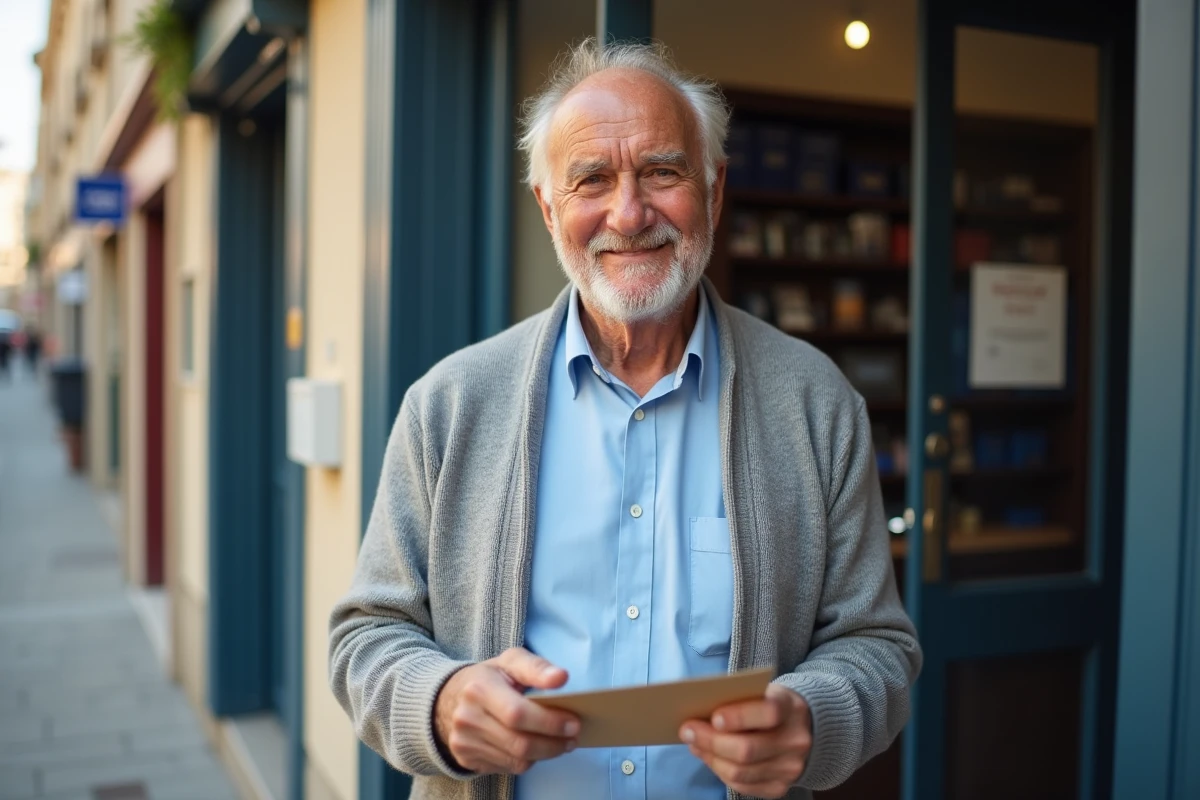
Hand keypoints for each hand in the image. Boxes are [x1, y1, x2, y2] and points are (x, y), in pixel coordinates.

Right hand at [434, 648, 579, 774]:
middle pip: (519, 743)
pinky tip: (537, 748)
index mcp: (479, 688)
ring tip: (562, 743)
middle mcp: (467, 718)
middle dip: (553, 743)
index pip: (518, 714)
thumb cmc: (488, 678)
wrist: (447, 698)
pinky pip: (507, 767)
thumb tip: (561, 677)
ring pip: (516, 760)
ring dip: (545, 754)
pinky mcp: (467, 758)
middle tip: (573, 737)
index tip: (573, 722)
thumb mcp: (509, 662)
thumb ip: (536, 667)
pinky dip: (528, 760)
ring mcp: (464, 742)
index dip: (549, 722)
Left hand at [680, 684, 812, 798]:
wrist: (804, 727)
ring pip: (740, 772)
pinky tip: (710, 757)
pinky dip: (720, 771)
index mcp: (792, 708)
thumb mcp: (762, 692)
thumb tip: (699, 715)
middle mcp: (796, 741)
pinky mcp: (780, 787)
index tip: (714, 717)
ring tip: (694, 745)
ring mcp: (790, 768)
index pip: (769, 713)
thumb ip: (737, 700)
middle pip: (748, 749)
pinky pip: (742, 786)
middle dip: (711, 741)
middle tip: (687, 731)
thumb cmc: (770, 704)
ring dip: (711, 758)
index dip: (739, 717)